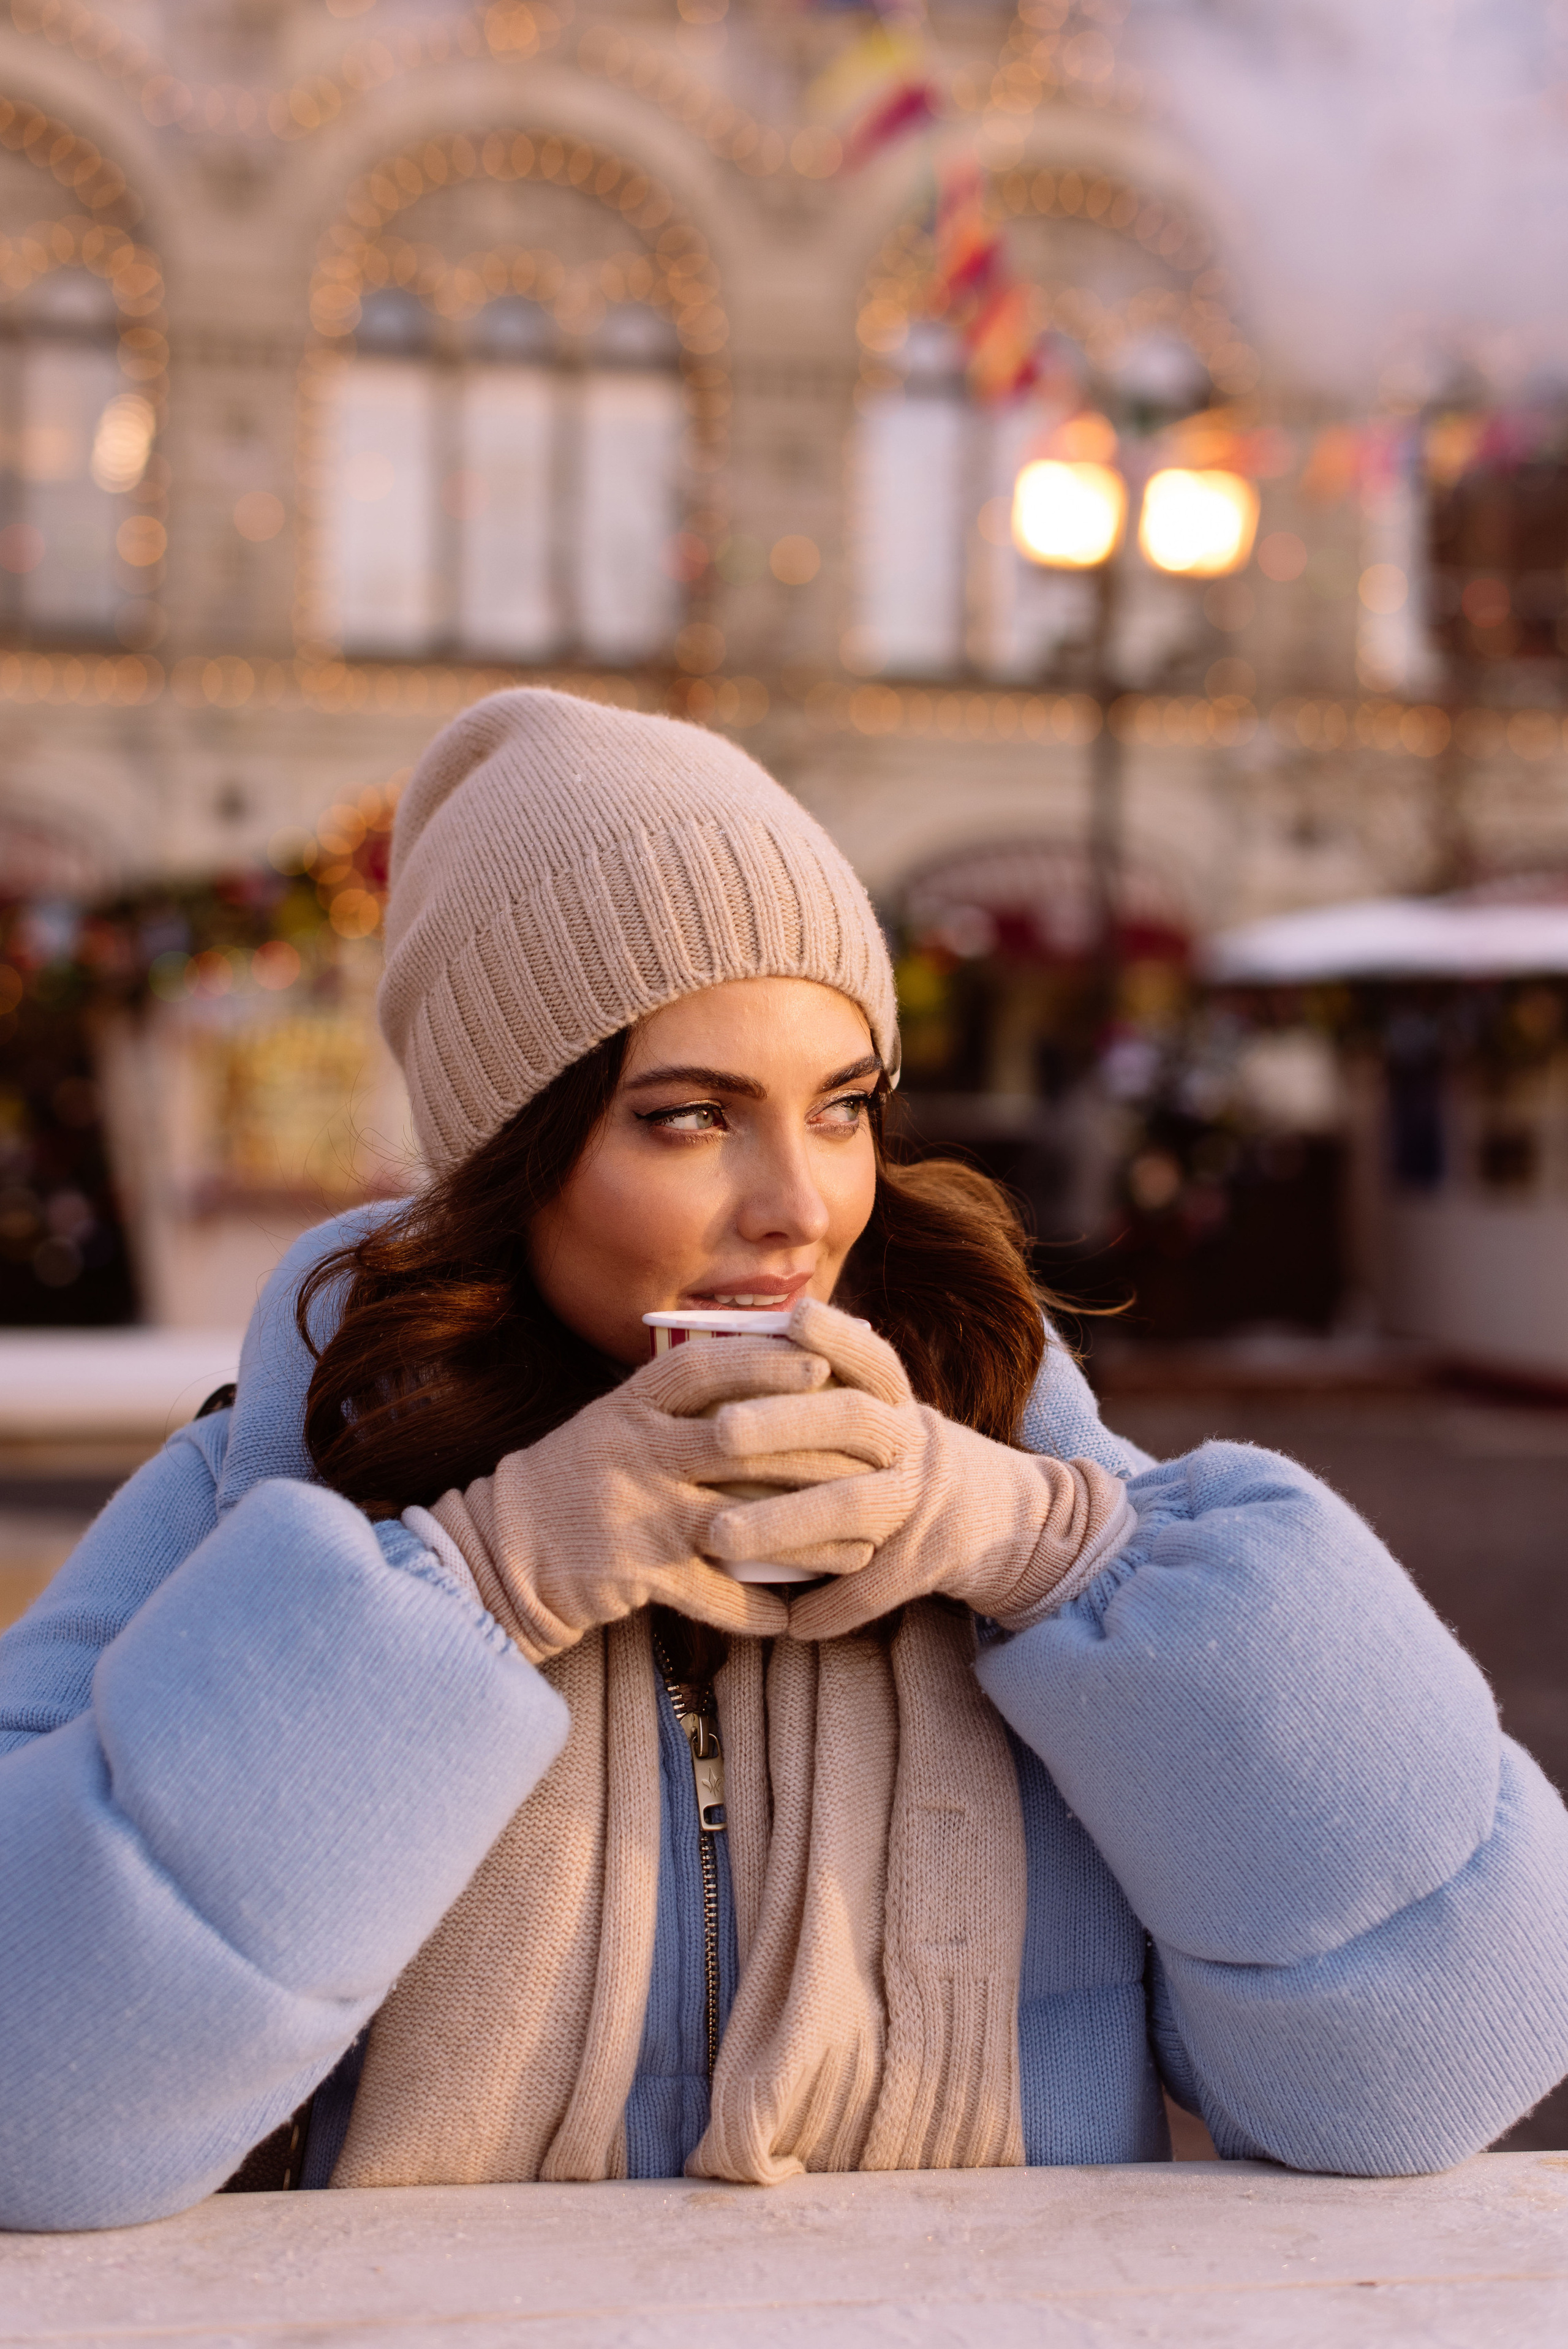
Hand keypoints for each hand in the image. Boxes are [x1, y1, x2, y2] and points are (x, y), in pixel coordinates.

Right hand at [427, 1335, 876, 1661]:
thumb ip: (679, 1399)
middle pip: (738, 1443)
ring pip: (741, 1521)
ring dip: (808, 1536)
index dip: (763, 1363)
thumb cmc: (579, 1476)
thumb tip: (766, 1363)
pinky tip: (793, 1618)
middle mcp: (635, 1452)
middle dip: (812, 1451)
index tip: (820, 1363)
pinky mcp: (635, 1575)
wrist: (502, 1553)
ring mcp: (636, 1514)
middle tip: (874, 1457)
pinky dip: (753, 1611)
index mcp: (630, 1406)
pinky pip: (710, 1596)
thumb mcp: (617, 1421)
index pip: (703, 1369)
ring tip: (862, 1544)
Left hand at [703, 1299, 1134, 1641]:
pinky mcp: (924, 1564)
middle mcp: (911, 1444)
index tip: (795, 1315)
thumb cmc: (904, 1454)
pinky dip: (833, 1606)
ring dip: (785, 1523)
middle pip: (850, 1422)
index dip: (835, 1336)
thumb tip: (730, 1347)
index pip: (870, 1357)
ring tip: (719, 1538)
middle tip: (719, 1432)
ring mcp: (921, 1505)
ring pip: (852, 1508)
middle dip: (784, 1425)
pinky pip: (876, 1588)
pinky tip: (791, 1623)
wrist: (1005, 1517)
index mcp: (897, 1402)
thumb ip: (828, 1388)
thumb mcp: (886, 1411)